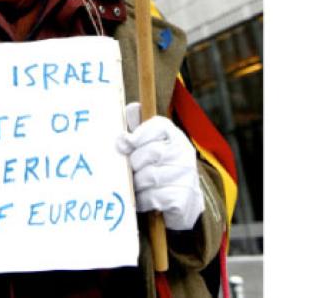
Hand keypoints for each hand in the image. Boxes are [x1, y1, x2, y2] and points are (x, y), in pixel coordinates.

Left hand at [117, 102, 203, 230]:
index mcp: (176, 137)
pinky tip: (143, 200)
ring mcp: (187, 176)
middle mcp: (185, 154)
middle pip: (152, 152)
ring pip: (150, 176)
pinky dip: (143, 200)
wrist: (183, 203)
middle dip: (133, 164)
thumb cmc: (158, 170)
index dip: (139, 134)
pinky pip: (154, 197)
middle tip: (129, 171)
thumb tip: (132, 107)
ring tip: (135, 186)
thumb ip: (138, 129)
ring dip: (136, 184)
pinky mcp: (184, 199)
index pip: (160, 126)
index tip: (124, 143)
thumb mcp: (148, 147)